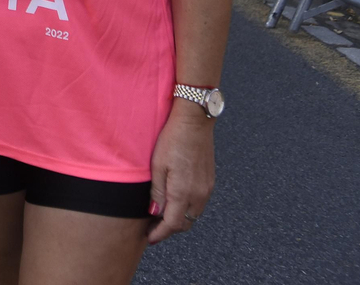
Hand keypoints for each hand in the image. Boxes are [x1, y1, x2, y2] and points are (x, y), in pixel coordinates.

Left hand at [146, 99, 215, 243]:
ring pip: (193, 215)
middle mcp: (199, 194)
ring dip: (179, 219)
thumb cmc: (172, 139)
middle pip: (185, 223)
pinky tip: (175, 202)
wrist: (195, 121)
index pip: (172, 224)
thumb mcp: (157, 166)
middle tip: (152, 229)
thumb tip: (154, 214)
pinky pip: (199, 203)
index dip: (160, 234)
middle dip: (169, 229)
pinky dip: (187, 208)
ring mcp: (207, 188)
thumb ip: (157, 193)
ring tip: (162, 216)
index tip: (149, 238)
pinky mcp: (210, 181)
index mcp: (184, 192)